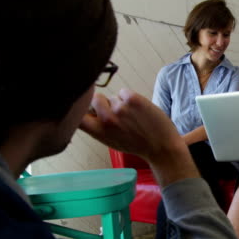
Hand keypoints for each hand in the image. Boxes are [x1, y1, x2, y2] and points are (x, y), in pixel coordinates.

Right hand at [80, 89, 198, 185]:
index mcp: (99, 132)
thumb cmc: (137, 145)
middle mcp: (107, 119)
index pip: (77, 115)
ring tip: (133, 117)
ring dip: (120, 103)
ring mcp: (120, 108)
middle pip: (95, 98)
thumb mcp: (111, 141)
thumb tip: (84, 111)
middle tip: (117, 114)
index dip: (78, 108)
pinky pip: (124, 91)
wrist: (162, 147)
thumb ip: (97, 127)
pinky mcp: (133, 99)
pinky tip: (138, 110)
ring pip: (113, 96)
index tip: (84, 108)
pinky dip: (130, 97)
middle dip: (104, 102)